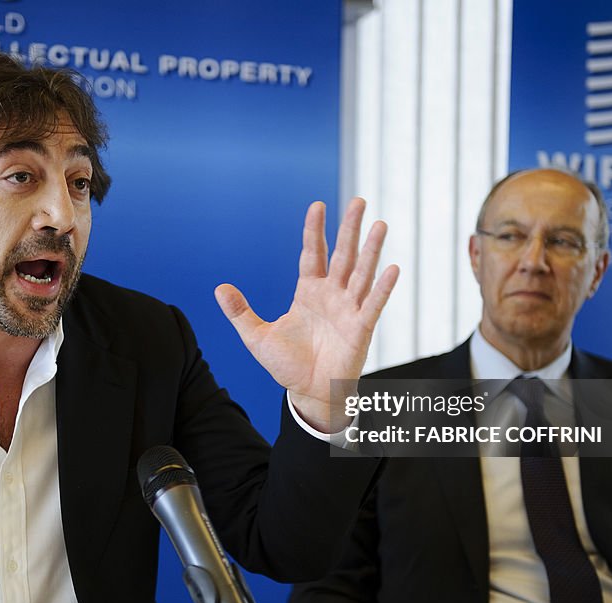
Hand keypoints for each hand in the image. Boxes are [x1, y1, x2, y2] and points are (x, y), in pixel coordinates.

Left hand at [215, 198, 397, 432]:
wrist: (308, 393)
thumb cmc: (287, 365)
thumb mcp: (257, 337)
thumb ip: (240, 312)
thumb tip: (219, 288)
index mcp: (308, 292)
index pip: (312, 253)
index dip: (314, 230)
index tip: (317, 205)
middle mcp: (331, 295)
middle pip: (342, 255)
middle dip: (349, 228)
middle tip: (359, 201)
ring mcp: (348, 309)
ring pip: (361, 273)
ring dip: (371, 250)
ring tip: (380, 225)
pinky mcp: (360, 328)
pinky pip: (373, 304)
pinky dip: (383, 288)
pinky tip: (393, 268)